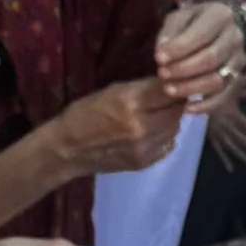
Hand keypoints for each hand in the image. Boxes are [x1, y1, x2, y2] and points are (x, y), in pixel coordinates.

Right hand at [49, 78, 183, 176]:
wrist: (68, 149)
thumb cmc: (86, 113)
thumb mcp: (114, 90)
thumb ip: (144, 88)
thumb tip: (171, 84)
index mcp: (133, 102)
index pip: (171, 90)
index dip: (175, 85)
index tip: (173, 83)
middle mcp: (143, 126)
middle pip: (177, 111)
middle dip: (174, 103)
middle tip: (164, 99)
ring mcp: (145, 147)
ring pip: (175, 128)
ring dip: (169, 120)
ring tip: (155, 115)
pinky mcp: (145, 162)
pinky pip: (167, 145)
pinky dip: (163, 136)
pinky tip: (149, 132)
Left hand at [153, 0, 245, 113]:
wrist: (230, 27)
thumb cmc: (199, 21)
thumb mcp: (182, 16)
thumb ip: (170, 31)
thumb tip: (161, 52)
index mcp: (220, 16)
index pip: (200, 35)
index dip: (178, 49)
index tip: (158, 58)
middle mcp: (234, 38)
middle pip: (210, 59)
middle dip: (182, 70)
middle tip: (162, 74)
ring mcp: (239, 60)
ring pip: (218, 80)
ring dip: (191, 88)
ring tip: (169, 90)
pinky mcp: (239, 79)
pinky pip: (225, 96)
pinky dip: (206, 106)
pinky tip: (187, 108)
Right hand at [204, 85, 245, 170]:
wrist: (195, 91)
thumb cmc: (217, 87)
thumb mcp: (233, 86)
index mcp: (230, 112)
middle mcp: (223, 123)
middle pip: (240, 138)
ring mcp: (215, 130)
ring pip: (230, 146)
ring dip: (241, 155)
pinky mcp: (209, 134)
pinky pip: (217, 148)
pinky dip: (224, 158)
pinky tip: (231, 168)